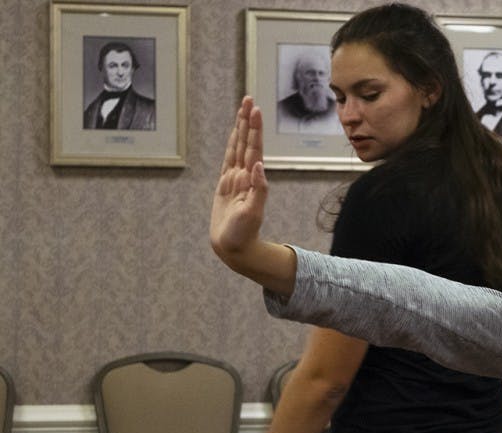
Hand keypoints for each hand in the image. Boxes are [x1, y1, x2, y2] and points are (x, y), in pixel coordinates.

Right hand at [211, 96, 268, 266]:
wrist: (234, 247)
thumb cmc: (244, 234)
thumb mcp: (253, 213)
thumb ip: (259, 189)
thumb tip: (259, 166)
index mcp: (251, 179)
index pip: (254, 149)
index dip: (254, 129)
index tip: (255, 110)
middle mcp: (245, 176)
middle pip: (246, 142)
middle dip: (247, 121)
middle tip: (249, 99)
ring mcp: (235, 179)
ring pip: (238, 148)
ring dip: (241, 129)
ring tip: (244, 109)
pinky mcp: (225, 185)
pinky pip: (228, 160)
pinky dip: (231, 145)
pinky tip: (234, 134)